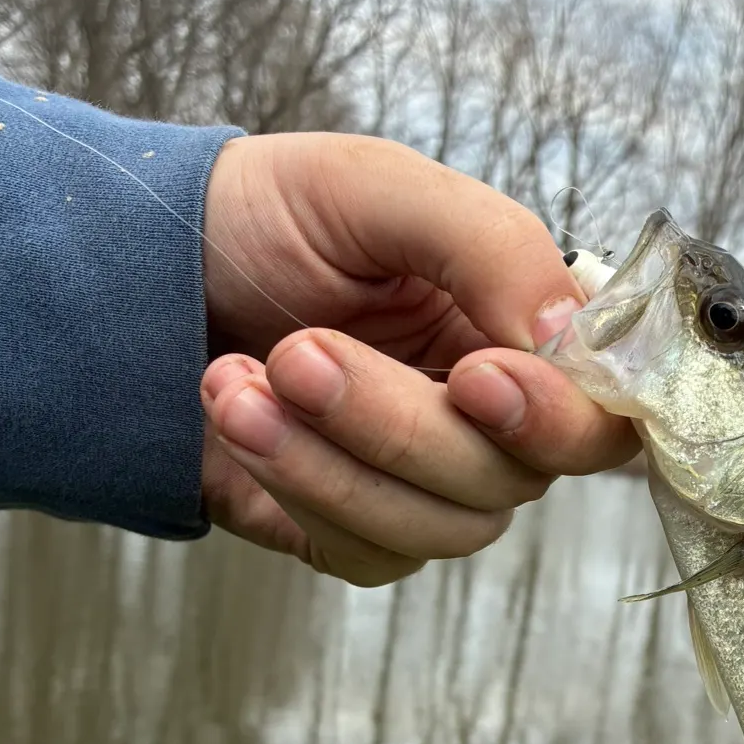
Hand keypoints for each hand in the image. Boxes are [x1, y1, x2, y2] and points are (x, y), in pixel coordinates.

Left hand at [199, 133, 637, 583]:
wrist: (142, 270)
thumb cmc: (272, 215)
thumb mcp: (378, 188)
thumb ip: (493, 245)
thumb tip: (566, 335)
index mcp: (520, 330)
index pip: (601, 410)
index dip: (555, 412)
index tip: (476, 376)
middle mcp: (494, 417)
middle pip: (515, 477)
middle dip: (403, 426)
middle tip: (300, 353)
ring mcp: (429, 483)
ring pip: (443, 526)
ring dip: (331, 461)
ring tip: (239, 381)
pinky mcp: (359, 531)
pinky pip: (371, 554)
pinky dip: (297, 491)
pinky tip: (237, 417)